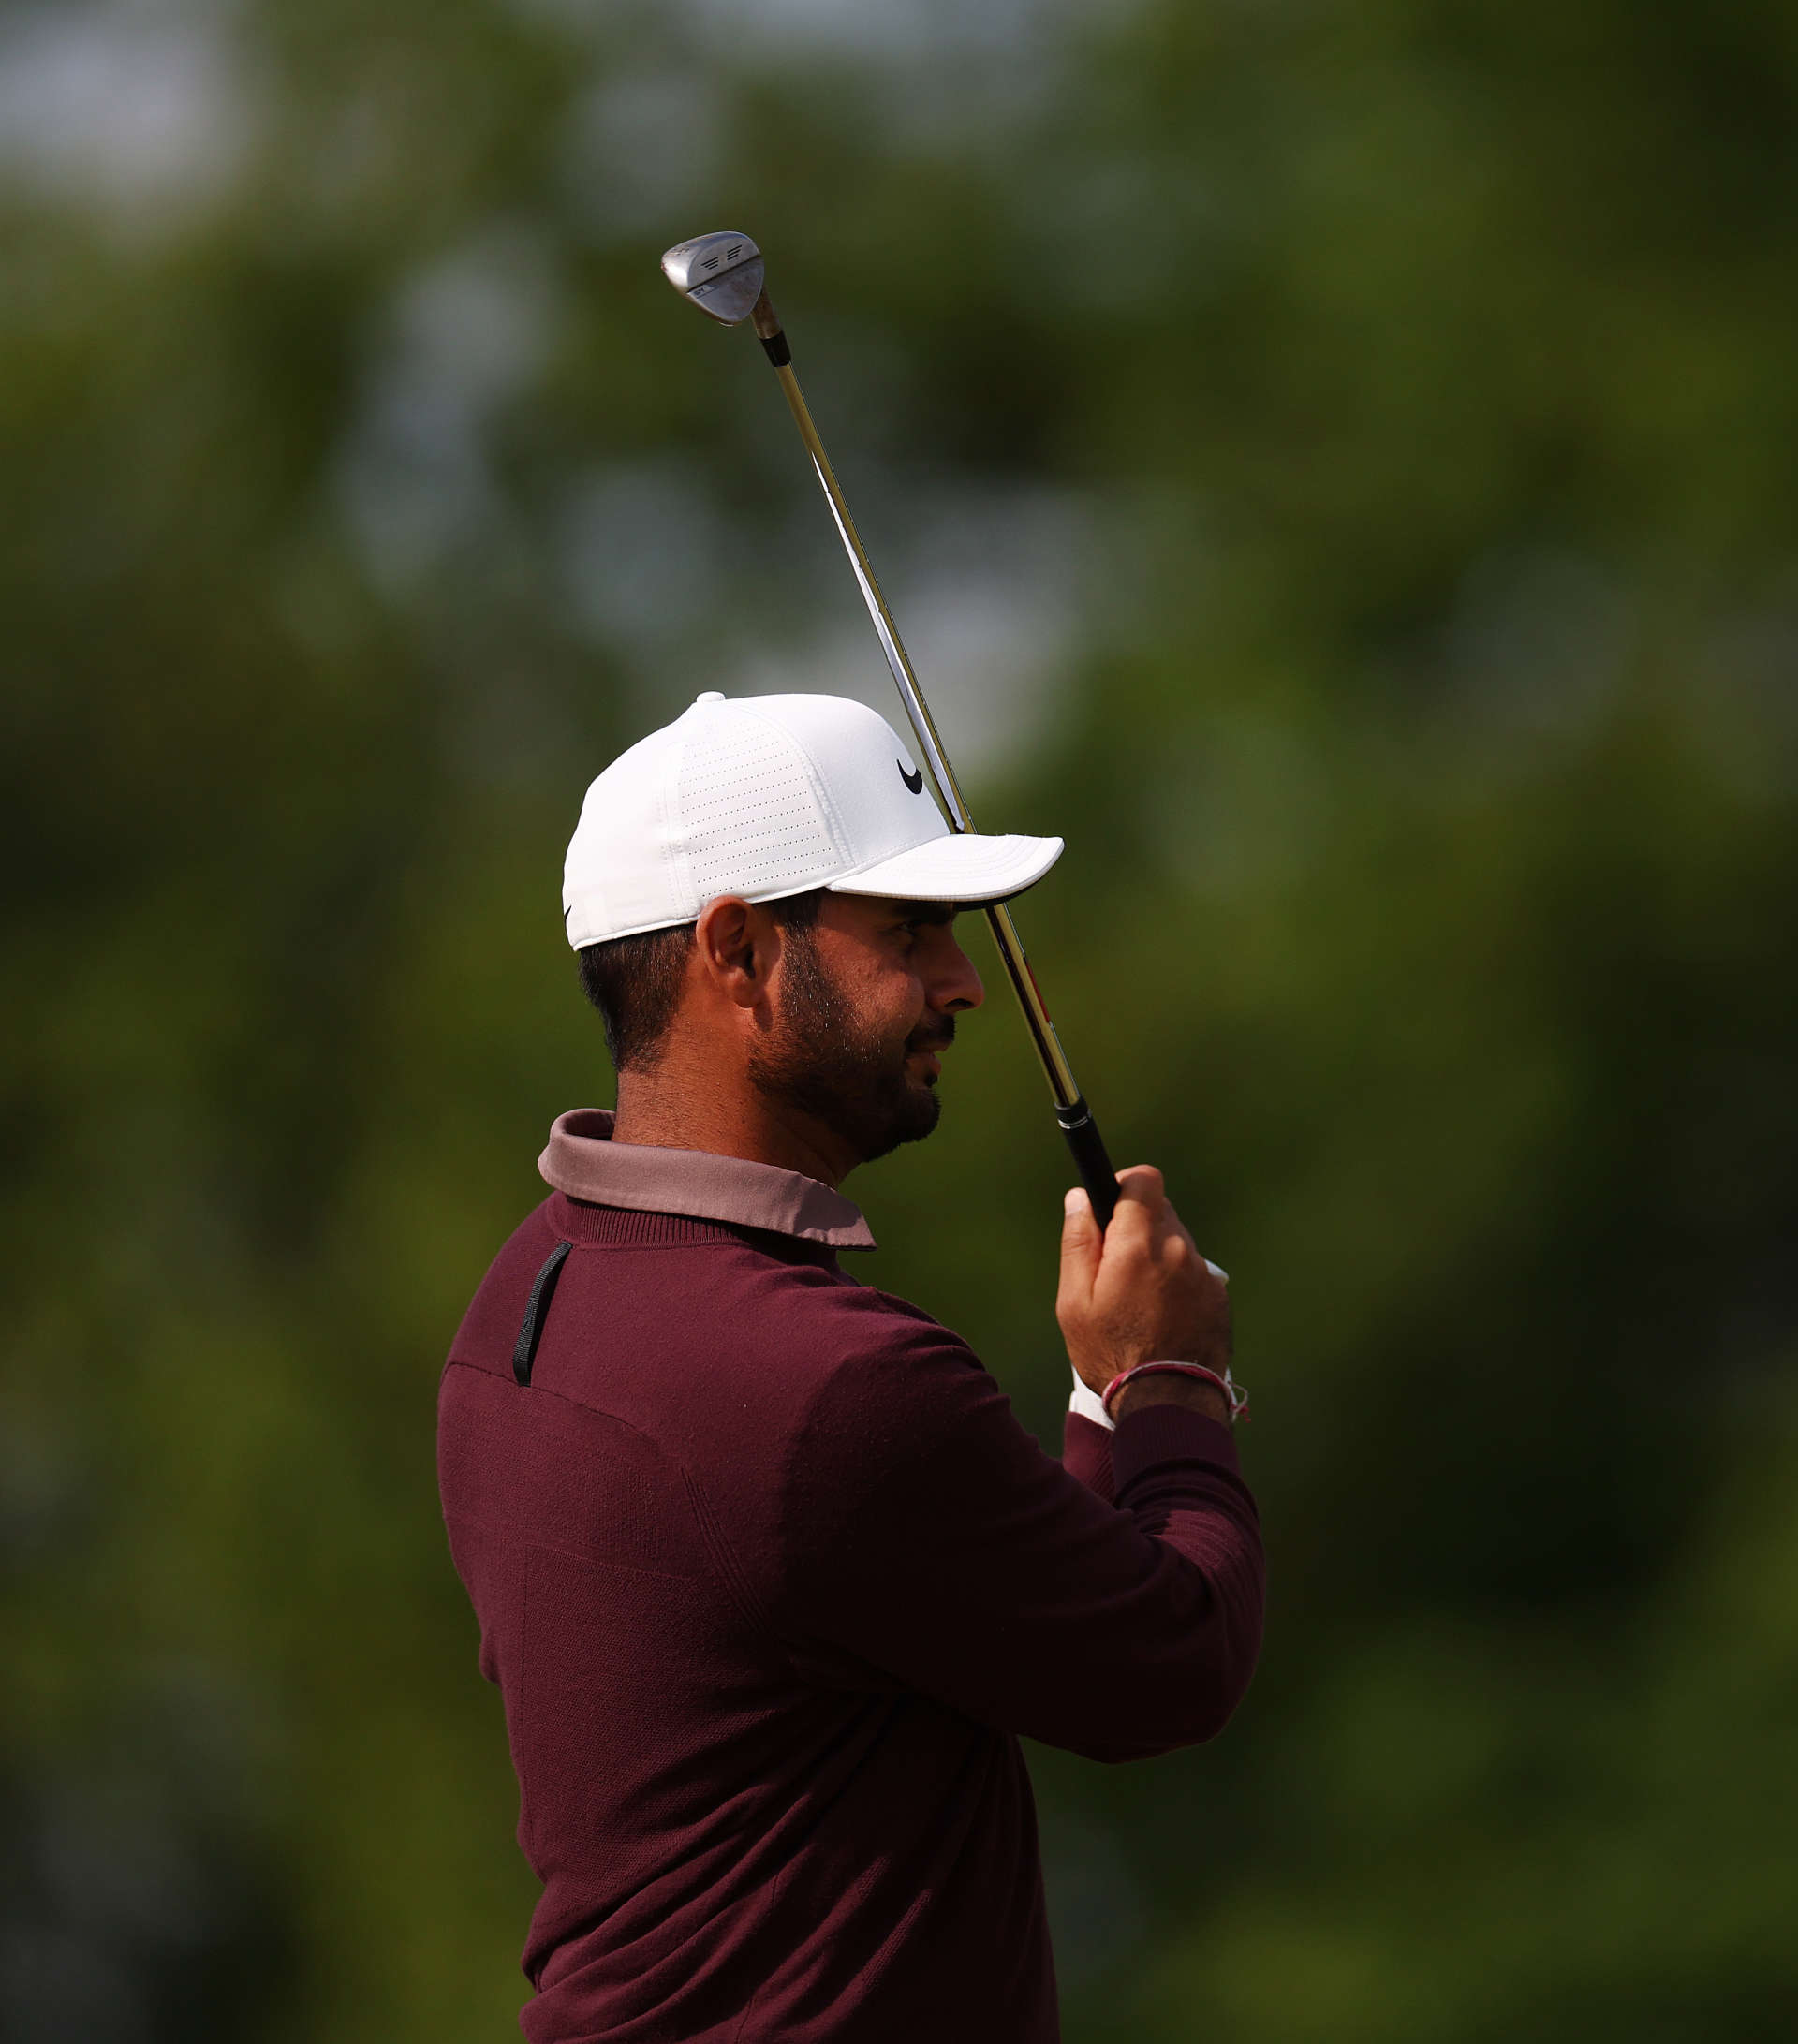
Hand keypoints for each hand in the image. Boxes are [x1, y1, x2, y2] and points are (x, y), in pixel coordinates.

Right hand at [1057, 1166, 1231, 1416]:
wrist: (1169, 1402)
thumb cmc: (1112, 1355)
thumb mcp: (1075, 1303)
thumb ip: (1079, 1242)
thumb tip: (1080, 1198)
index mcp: (1139, 1245)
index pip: (1144, 1180)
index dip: (1124, 1185)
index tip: (1109, 1208)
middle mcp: (1178, 1250)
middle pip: (1159, 1211)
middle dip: (1135, 1228)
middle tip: (1114, 1270)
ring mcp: (1203, 1273)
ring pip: (1176, 1243)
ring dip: (1157, 1258)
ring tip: (1138, 1304)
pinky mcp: (1218, 1296)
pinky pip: (1192, 1272)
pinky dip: (1176, 1283)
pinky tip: (1161, 1318)